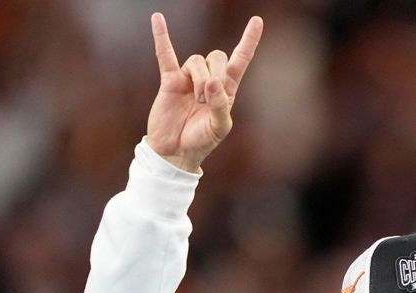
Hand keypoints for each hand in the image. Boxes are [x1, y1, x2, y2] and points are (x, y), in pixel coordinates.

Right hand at [146, 12, 262, 172]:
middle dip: (215, 74)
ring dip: (198, 78)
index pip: (240, 60)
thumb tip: (212, 82)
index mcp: (227, 89)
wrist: (176, 152)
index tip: (257, 21)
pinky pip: (165, 54)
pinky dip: (162, 36)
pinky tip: (158, 18)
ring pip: (196, 60)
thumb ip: (220, 105)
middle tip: (207, 99)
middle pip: (216, 56)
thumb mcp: (219, 128)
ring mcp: (189, 79)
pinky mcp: (170, 80)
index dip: (248, 41)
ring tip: (197, 101)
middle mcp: (209, 80)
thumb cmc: (201, 141)